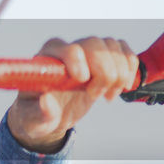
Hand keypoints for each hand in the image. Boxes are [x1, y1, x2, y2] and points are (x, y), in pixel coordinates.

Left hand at [6, 36, 138, 151]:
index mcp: (47, 58)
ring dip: (118, 73)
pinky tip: (120, 87)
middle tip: (96, 96)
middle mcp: (67, 49)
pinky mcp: (103, 58)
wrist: (52, 115)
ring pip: (112, 46)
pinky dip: (129, 69)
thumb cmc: (37, 115)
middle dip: (103, 73)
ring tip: (107, 95)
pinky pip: (124, 51)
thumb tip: (46, 101)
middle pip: (95, 44)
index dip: (79, 62)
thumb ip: (41, 113)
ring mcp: (87, 51)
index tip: (83, 81)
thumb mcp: (34, 120)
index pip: (68, 48)